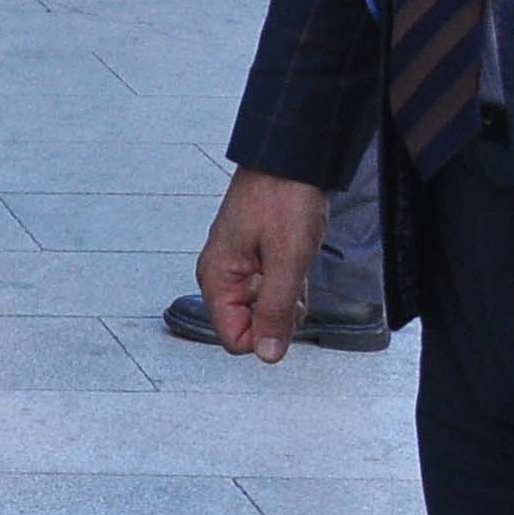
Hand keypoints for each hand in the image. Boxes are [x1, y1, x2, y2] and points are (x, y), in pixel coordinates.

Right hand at [195, 168, 334, 360]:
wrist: (292, 160)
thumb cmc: (284, 199)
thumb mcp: (286, 260)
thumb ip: (275, 310)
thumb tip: (267, 354)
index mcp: (217, 279)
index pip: (234, 338)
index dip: (266, 332)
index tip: (286, 307)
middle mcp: (221, 276)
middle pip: (250, 325)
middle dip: (279, 314)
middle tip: (294, 281)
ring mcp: (237, 267)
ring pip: (264, 308)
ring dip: (287, 297)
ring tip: (296, 265)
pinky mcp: (254, 258)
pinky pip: (271, 289)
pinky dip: (289, 283)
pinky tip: (296, 260)